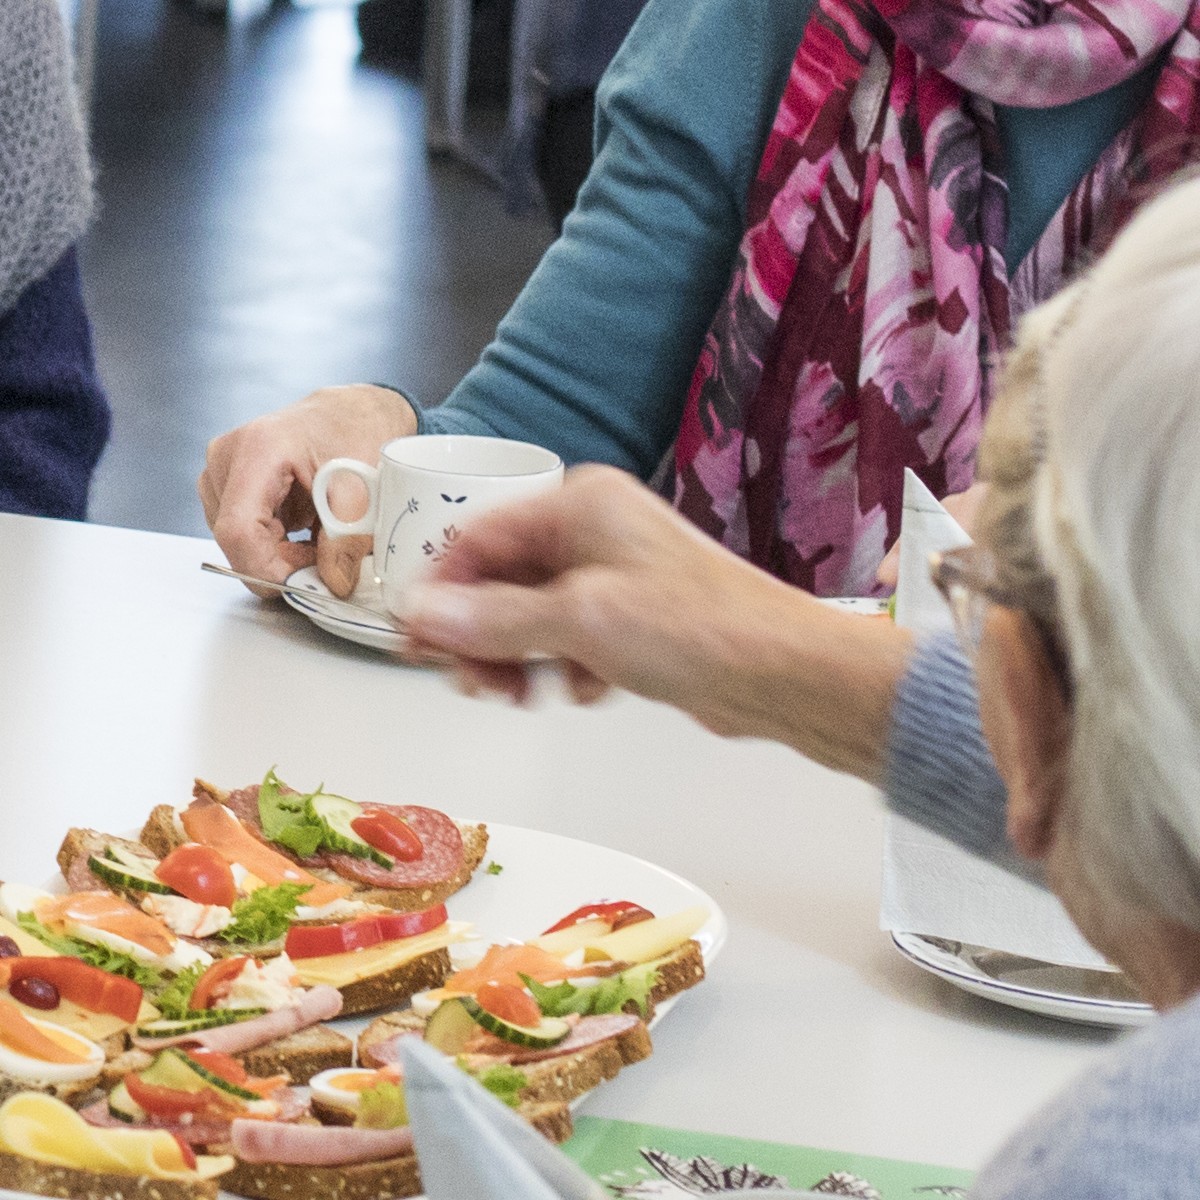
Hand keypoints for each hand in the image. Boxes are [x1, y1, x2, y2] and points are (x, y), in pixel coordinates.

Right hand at [196, 382, 416, 591]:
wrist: (350, 412)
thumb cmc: (354, 432)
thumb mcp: (362, 488)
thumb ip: (347, 539)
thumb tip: (332, 584)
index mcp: (257, 449)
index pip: (238, 530)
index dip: (265, 569)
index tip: (304, 585)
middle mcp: (226, 458)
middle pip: (235, 540)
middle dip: (279, 564)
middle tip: (324, 562)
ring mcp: (221, 471)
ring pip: (237, 542)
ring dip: (278, 555)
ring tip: (317, 537)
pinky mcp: (226, 484)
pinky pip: (241, 533)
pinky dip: (273, 544)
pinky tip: (302, 529)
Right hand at [398, 471, 908, 779]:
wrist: (784, 676)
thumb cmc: (704, 629)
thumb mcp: (580, 622)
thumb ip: (493, 620)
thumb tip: (422, 613)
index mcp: (580, 504)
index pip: (480, 535)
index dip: (442, 588)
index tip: (416, 637)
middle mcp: (595, 531)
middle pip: (501, 578)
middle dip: (480, 633)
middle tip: (469, 681)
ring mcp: (615, 575)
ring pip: (531, 615)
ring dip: (516, 658)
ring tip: (521, 695)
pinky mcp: (632, 620)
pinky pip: (566, 640)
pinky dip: (559, 669)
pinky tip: (580, 692)